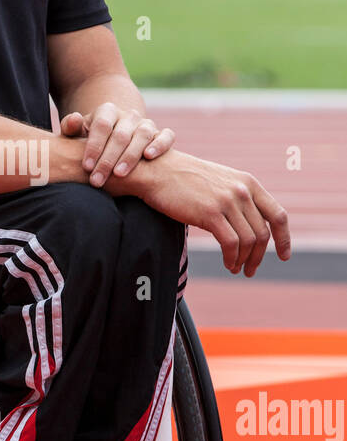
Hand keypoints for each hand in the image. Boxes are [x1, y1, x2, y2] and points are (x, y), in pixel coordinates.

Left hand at [60, 102, 174, 184]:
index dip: (94, 146)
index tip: (86, 167)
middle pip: (120, 134)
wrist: (115, 138)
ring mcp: (146, 124)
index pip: (102, 126)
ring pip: (142, 135)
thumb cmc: (93, 141)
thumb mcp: (78, 133)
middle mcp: (129, 115)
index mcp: (107, 111)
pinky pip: (166, 136)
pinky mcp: (161, 133)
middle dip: (108, 159)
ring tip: (119, 174)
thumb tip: (74, 120)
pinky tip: (149, 156)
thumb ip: (71, 128)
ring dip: (130, 155)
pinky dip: (160, 144)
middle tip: (97, 180)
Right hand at [135, 149, 290, 276]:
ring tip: (236, 269)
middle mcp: (242, 190)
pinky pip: (231, 243)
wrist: (157, 170)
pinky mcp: (210, 213)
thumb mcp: (219, 182)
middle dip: (259, 256)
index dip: (284, 238)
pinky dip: (232, 258)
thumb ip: (237, 198)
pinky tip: (228, 264)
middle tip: (251, 270)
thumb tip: (249, 224)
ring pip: (248, 241)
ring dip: (244, 260)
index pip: (277, 214)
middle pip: (262, 233)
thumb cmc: (184, 179)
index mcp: (248, 182)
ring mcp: (227, 201)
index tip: (284, 255)